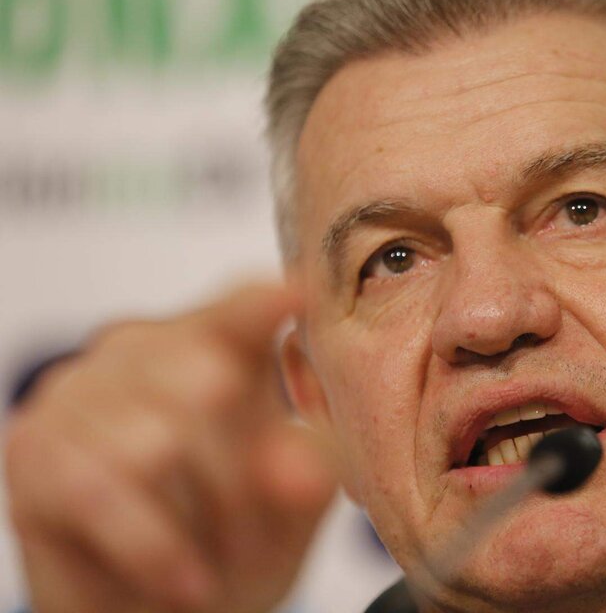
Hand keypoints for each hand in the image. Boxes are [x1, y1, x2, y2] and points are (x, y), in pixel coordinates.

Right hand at [3, 284, 336, 612]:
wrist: (159, 608)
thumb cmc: (232, 535)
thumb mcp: (289, 505)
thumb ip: (304, 473)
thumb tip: (301, 475)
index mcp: (216, 342)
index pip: (239, 312)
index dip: (261, 306)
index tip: (296, 294)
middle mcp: (141, 347)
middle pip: (209, 385)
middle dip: (247, 478)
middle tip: (259, 538)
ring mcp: (79, 389)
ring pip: (156, 444)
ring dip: (201, 522)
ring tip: (217, 566)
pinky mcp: (33, 448)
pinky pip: (100, 493)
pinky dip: (154, 548)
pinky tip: (187, 582)